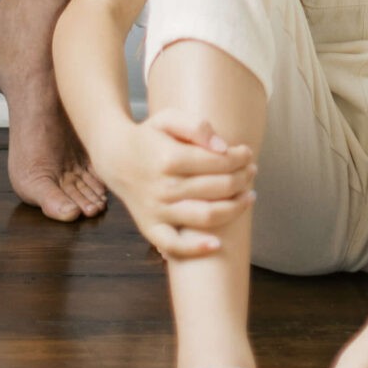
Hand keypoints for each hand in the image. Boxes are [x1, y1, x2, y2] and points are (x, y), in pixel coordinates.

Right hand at [107, 109, 255, 258]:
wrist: (116, 157)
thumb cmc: (149, 136)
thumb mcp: (169, 118)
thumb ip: (196, 126)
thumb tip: (222, 148)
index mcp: (169, 158)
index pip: (217, 161)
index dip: (239, 158)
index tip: (248, 153)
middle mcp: (164, 187)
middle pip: (216, 187)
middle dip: (242, 178)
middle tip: (252, 171)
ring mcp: (157, 211)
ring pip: (205, 216)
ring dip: (234, 208)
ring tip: (249, 196)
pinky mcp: (150, 228)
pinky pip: (174, 246)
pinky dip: (197, 249)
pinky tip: (218, 243)